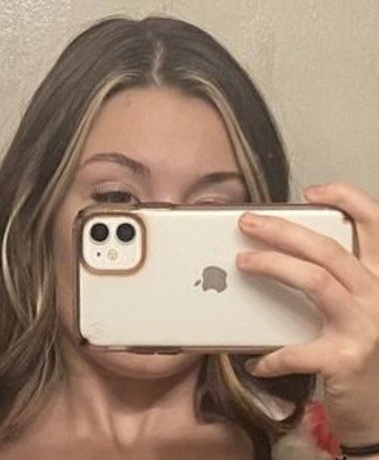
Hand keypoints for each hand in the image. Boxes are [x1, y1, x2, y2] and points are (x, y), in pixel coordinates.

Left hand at [236, 181, 378, 445]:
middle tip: (249, 222)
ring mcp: (366, 327)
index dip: (347, 198)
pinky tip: (256, 362)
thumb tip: (279, 254)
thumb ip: (329, 281)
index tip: (312, 192)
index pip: (375, 224)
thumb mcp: (355, 309)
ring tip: (243, 261)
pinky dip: (271, 355)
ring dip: (273, 266)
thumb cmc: (360, 350)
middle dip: (283, 229)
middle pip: (329, 248)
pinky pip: (297, 349)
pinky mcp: (347, 361)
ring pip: (316, 280)